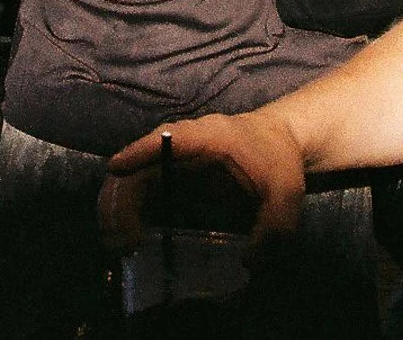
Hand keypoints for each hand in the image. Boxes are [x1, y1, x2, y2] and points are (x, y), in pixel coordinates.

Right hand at [100, 113, 305, 254]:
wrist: (281, 141)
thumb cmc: (279, 159)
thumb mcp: (286, 194)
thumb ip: (273, 229)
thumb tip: (248, 264)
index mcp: (207, 137)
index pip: (166, 139)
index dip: (138, 152)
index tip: (116, 170)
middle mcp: (180, 144)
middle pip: (138, 164)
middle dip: (120, 199)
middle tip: (122, 243)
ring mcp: (172, 160)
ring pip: (131, 178)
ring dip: (116, 210)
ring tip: (120, 248)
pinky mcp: (171, 176)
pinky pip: (140, 190)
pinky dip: (127, 213)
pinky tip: (130, 241)